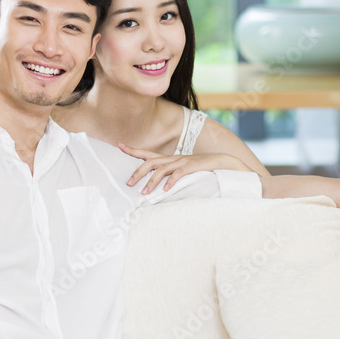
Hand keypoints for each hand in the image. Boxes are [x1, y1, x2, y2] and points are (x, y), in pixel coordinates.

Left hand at [120, 143, 250, 193]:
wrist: (220, 162)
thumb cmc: (198, 168)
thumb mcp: (181, 170)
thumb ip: (168, 174)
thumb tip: (155, 185)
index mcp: (168, 159)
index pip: (147, 153)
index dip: (133, 150)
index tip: (119, 146)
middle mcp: (172, 159)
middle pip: (150, 163)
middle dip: (137, 172)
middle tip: (128, 183)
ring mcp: (182, 162)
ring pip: (162, 170)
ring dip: (152, 182)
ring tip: (144, 193)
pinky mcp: (191, 167)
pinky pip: (179, 174)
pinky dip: (171, 182)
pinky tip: (165, 190)